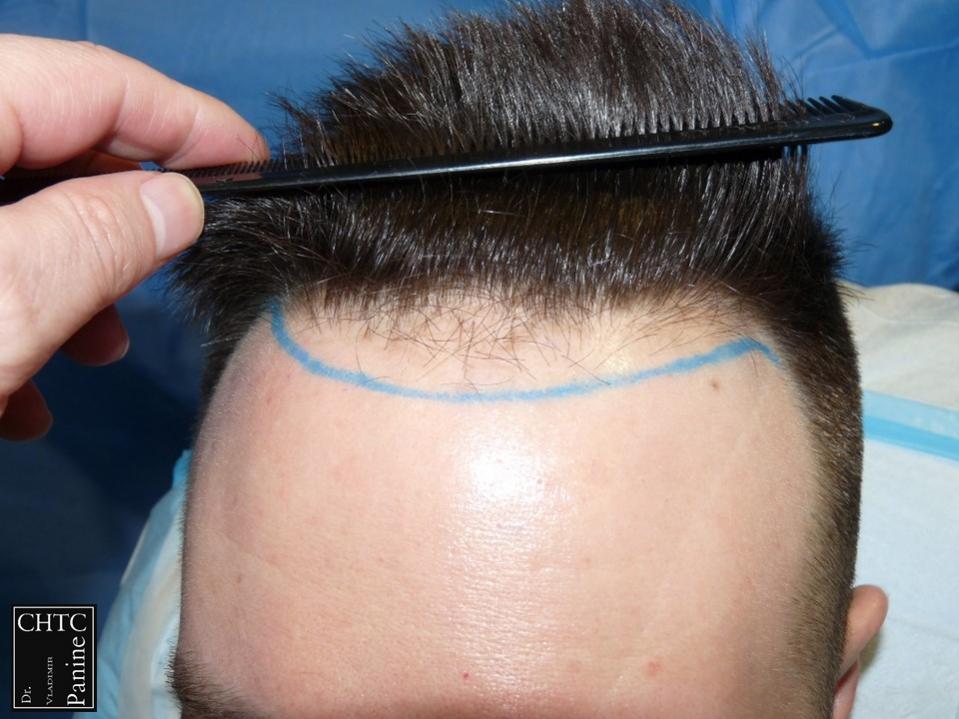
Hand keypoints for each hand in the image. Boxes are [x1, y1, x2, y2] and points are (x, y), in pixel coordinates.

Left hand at [0, 34, 268, 440]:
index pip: (95, 83)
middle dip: (121, 220)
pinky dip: (10, 315)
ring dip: (69, 282)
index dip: (190, 123)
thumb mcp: (5, 302)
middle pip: (53, 145)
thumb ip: (96, 238)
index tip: (257, 166)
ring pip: (11, 211)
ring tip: (94, 355)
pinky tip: (18, 394)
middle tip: (172, 279)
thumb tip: (179, 203)